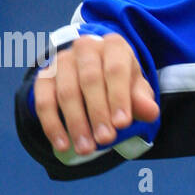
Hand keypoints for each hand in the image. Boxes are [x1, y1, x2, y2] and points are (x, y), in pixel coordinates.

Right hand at [33, 33, 159, 155]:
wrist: (94, 74)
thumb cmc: (120, 83)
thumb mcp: (136, 89)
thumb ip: (142, 100)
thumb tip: (150, 112)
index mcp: (113, 46)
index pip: (115, 69)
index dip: (118, 98)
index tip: (122, 125)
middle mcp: (85, 47)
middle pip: (89, 80)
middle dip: (98, 113)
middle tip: (106, 140)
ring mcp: (61, 60)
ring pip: (66, 92)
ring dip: (76, 123)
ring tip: (86, 149)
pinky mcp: (43, 77)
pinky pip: (43, 101)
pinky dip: (52, 125)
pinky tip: (63, 144)